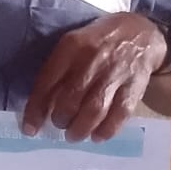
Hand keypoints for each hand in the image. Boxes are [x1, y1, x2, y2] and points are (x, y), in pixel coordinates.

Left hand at [22, 14, 167, 142]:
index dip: (36, 109)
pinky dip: (106, 130)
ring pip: (94, 110)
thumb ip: (58, 70)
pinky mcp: (134, 86)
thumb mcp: (73, 43)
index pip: (48, 82)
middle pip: (71, 99)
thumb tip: (40, 106)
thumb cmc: (98, 42)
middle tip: (60, 125)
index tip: (30, 129)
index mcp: (72, 46)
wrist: (141, 33)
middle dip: (61, 120)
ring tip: (74, 135)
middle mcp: (92, 59)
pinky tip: (97, 136)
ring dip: (80, 129)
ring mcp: (115, 73)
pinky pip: (119, 114)